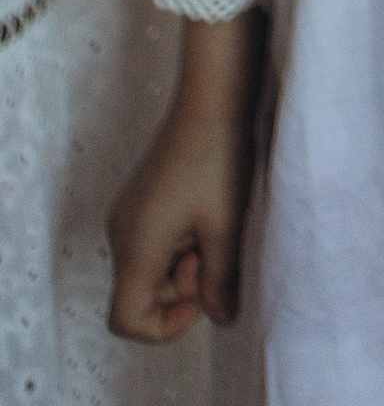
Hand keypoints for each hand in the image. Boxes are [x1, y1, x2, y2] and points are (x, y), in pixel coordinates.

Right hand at [107, 14, 261, 341]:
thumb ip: (219, 280)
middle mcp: (121, 233)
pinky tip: (207, 209)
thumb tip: (221, 317)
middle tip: (216, 245)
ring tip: (214, 222)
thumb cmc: (220, 155)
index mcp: (135, 246)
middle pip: (142, 294)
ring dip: (185, 260)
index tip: (202, 290)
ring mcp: (128, 213)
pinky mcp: (140, 198)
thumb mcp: (225, 224)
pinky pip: (154, 241)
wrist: (212, 94)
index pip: (126, 320)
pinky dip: (180, 240)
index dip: (165, 325)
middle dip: (183, 285)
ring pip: (151, 267)